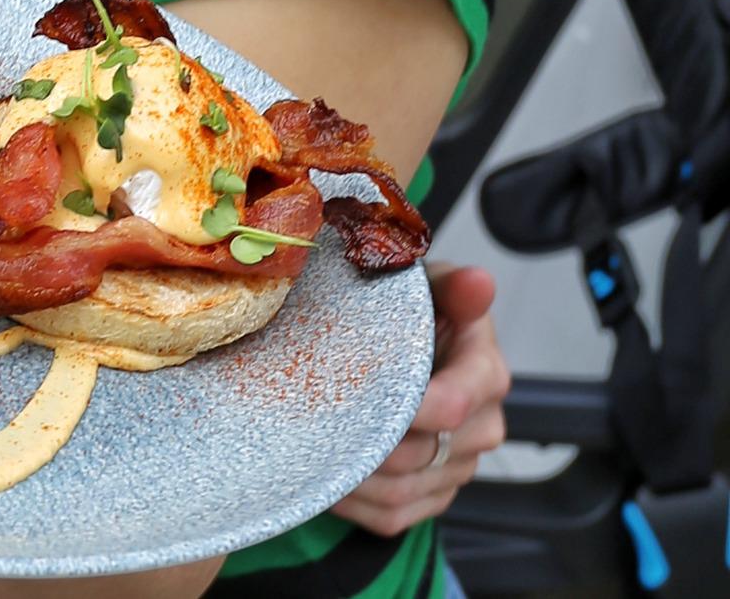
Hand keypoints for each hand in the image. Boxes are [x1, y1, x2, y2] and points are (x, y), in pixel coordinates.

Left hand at [332, 265, 508, 536]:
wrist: (412, 345)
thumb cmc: (414, 315)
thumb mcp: (431, 289)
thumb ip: (453, 287)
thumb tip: (478, 282)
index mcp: (485, 375)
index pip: (451, 406)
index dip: (403, 408)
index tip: (355, 395)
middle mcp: (482, 427)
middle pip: (421, 454)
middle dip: (367, 442)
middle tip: (316, 424)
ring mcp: (459, 466)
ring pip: (404, 491)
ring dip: (354, 478)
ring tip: (313, 452)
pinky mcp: (436, 494)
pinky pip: (395, 516)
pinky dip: (355, 505)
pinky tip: (326, 479)